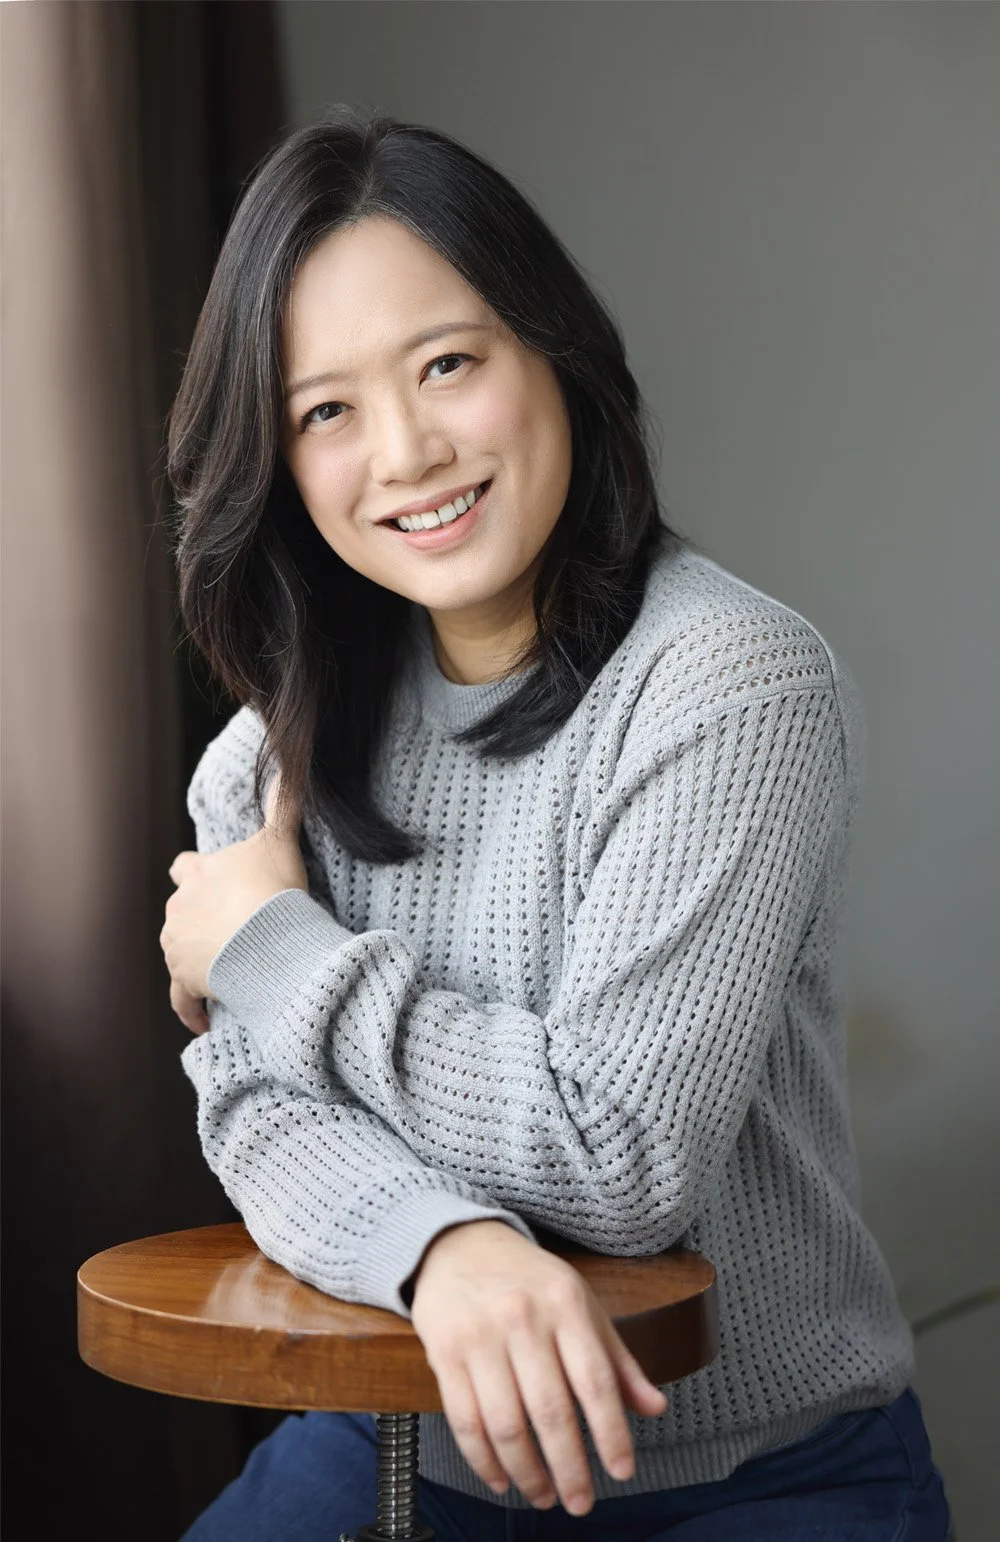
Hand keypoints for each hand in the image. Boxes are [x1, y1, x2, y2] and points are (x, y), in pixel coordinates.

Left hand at [160, 774, 306, 1033]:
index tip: (211, 884)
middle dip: (198, 920)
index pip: (185, 868)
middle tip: (229, 930)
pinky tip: (204, 1020)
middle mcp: (180, 908)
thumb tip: (292, 763)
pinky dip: (192, 1008)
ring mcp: (178, 945)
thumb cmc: (272, 889)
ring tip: (225, 972)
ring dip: (197, 959)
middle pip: (179, 911)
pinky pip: (182, 998)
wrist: (263, 938)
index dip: (197, 875)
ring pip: (179, 952)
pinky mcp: (184, 980)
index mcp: (199, 874)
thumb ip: (284, 803)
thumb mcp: (280, 839)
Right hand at [409, 1220, 668, 1515]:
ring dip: (527, 1472)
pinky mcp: (445, 1352)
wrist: (460, 1244)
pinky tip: (501, 1478)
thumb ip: (617, 1359)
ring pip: (506, 1423)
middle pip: (550, 1410)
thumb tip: (655, 1407)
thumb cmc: (529, 1281)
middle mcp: (523, 1318)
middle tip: (580, 1501)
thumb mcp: (581, 1305)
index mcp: (565, 1305)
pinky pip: (465, 1419)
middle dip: (569, 1467)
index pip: (595, 1380)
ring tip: (542, 1495)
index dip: (611, 1433)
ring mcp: (480, 1335)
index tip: (621, 1471)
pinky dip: (483, 1460)